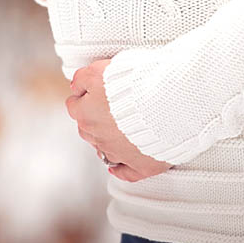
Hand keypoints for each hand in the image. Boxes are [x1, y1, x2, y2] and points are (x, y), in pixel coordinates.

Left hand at [65, 59, 172, 182]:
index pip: (75, 106)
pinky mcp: (141, 164)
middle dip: (96, 119)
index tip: (94, 92)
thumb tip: (75, 87)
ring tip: (122, 129)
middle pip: (88, 129)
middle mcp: (99, 136)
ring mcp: (119, 153)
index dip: (85, 96)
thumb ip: (82, 78)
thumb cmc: (137, 82)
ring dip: (109, 140)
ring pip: (104, 150)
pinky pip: (126, 173)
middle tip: (111, 107)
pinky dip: (122, 169)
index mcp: (87, 112)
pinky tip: (120, 165)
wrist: (169, 100)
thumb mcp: (101, 69)